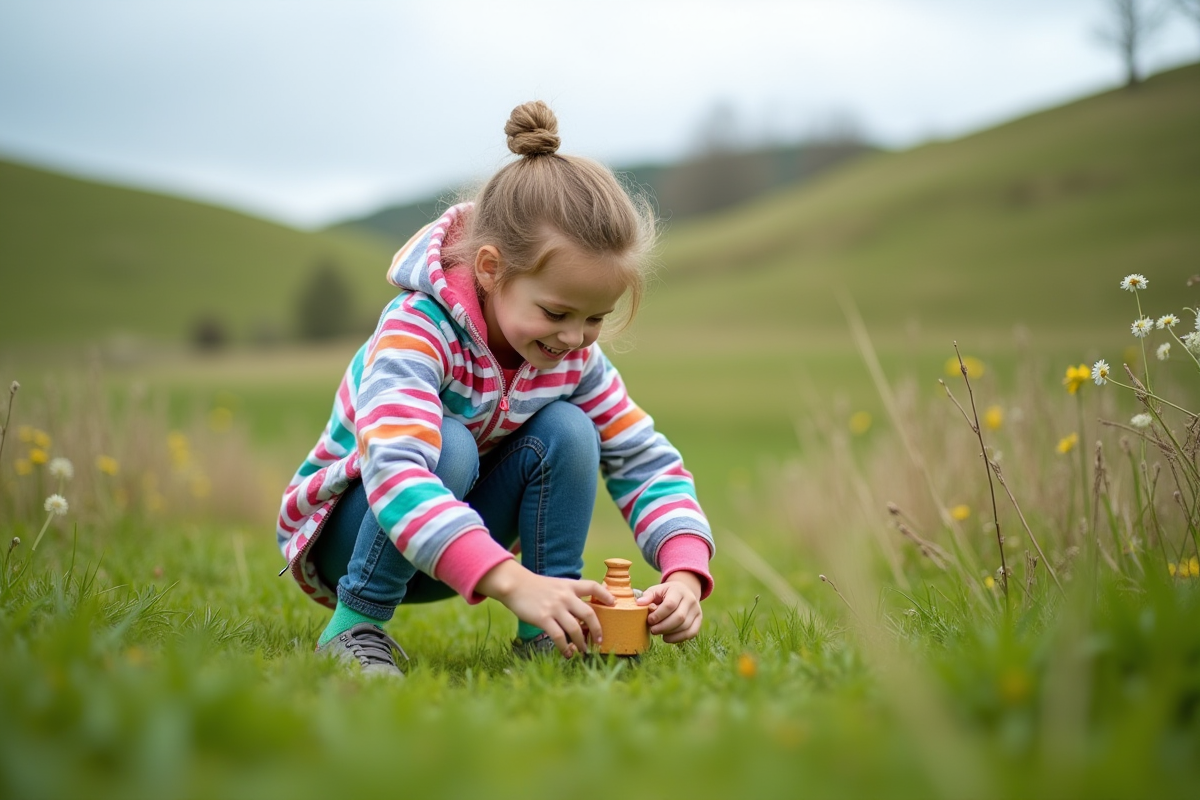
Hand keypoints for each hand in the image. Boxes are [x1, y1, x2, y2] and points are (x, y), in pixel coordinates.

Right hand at [476, 560, 614, 657]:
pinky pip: (559, 637)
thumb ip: (568, 593)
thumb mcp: (556, 584)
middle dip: (597, 630)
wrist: (514, 584)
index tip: (614, 604)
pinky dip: (565, 648)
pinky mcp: (543, 618)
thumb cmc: (535, 587)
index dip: (605, 595)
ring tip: (583, 651)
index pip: (593, 586)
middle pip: (589, 614)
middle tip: (599, 641)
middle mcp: (565, 596)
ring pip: (576, 629)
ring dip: (581, 643)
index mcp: (569, 586)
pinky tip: (567, 653)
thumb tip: (581, 608)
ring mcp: (555, 608)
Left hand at [637, 571, 702, 642]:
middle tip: (652, 630)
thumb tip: (639, 604)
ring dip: (669, 633)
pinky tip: (666, 638)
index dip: (659, 615)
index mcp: (678, 590)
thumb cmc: (666, 593)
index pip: (670, 604)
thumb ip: (648, 596)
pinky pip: (691, 633)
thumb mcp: (656, 590)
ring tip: (658, 633)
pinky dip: (678, 638)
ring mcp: (697, 610)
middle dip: (663, 626)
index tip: (649, 620)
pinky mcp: (699, 620)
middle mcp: (690, 600)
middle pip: (679, 617)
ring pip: (685, 626)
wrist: (684, 591)